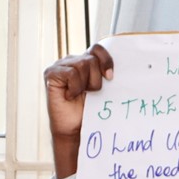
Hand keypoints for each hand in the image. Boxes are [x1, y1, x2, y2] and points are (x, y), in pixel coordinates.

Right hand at [44, 43, 113, 178]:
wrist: (74, 130)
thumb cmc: (87, 111)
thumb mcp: (101, 89)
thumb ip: (105, 74)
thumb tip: (127, 66)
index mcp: (84, 61)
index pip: (97, 48)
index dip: (106, 60)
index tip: (111, 77)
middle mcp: (71, 60)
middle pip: (91, 58)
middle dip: (96, 78)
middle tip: (91, 92)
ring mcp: (60, 66)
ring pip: (82, 64)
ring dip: (85, 84)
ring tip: (79, 95)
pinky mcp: (51, 73)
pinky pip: (71, 73)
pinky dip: (74, 87)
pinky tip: (70, 96)